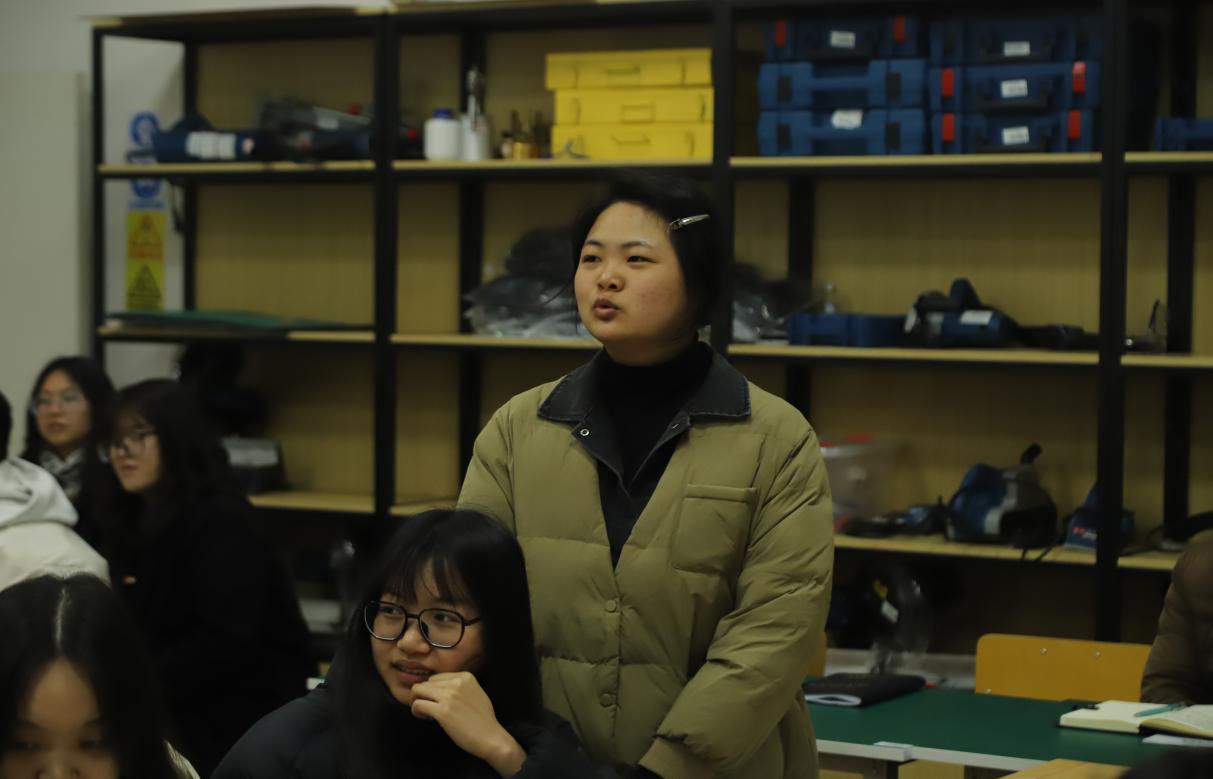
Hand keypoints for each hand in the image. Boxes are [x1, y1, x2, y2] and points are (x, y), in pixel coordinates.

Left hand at [410, 672, 526, 776]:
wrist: (490, 737)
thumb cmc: (484, 720)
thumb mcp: (476, 693)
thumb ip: (460, 687)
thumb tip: (439, 688)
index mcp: (465, 676)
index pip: (436, 677)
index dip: (433, 690)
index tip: (437, 702)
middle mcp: (456, 683)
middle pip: (426, 683)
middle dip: (423, 696)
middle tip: (429, 710)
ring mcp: (449, 696)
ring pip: (417, 690)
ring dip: (417, 702)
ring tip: (426, 714)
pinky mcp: (442, 711)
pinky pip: (418, 704)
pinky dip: (417, 711)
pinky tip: (425, 718)